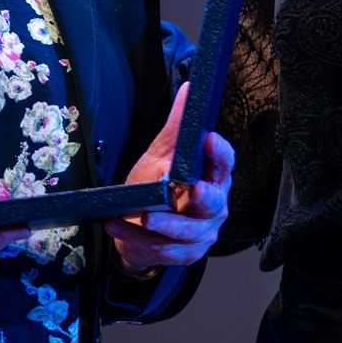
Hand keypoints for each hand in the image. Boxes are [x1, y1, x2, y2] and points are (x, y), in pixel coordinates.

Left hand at [104, 82, 233, 274]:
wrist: (139, 228)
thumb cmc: (157, 186)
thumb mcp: (163, 154)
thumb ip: (177, 126)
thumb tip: (190, 87)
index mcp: (213, 176)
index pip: (225, 162)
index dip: (219, 152)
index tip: (207, 140)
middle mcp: (214, 206)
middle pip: (214, 202)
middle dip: (203, 197)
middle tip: (191, 190)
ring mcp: (201, 233)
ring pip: (187, 231)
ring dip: (163, 224)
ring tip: (140, 215)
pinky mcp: (184, 254)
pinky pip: (163, 248)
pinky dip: (137, 238)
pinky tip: (116, 226)